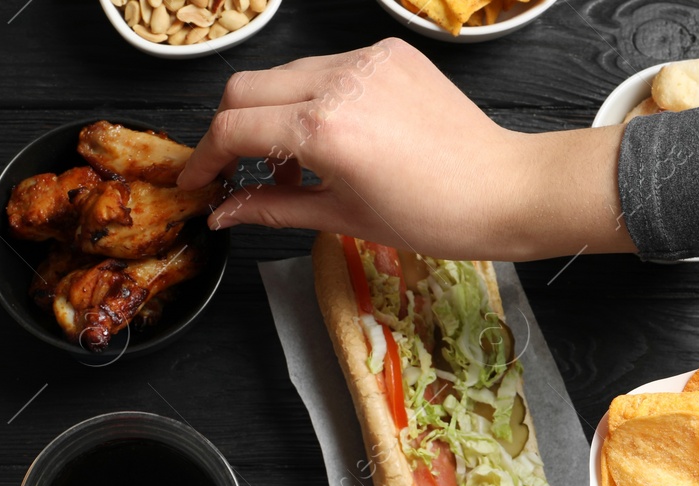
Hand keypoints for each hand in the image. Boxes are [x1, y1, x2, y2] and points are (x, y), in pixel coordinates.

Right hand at [177, 38, 633, 259]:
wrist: (502, 190)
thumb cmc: (431, 216)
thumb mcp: (340, 219)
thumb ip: (271, 207)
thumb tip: (223, 212)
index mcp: (323, 129)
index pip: (233, 128)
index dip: (204, 158)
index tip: (196, 182)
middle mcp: (340, 82)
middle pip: (246, 88)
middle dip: (228, 129)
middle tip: (232, 170)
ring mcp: (366, 61)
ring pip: (285, 74)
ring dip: (271, 113)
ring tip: (289, 164)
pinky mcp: (389, 53)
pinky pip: (328, 68)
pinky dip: (312, 98)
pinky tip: (330, 138)